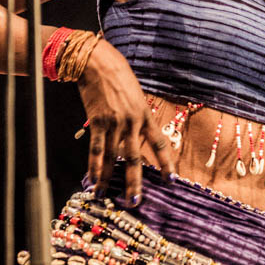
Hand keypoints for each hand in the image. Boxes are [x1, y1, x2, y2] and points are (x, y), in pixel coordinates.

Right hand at [77, 39, 174, 201]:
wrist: (98, 63)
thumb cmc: (118, 77)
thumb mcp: (136, 96)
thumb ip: (138, 116)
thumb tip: (139, 135)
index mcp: (146, 115)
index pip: (160, 144)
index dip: (166, 163)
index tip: (172, 180)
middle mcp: (133, 122)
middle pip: (135, 158)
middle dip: (134, 181)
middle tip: (135, 201)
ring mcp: (115, 123)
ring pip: (113, 158)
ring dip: (109, 179)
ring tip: (105, 196)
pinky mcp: (98, 122)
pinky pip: (97, 149)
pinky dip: (94, 166)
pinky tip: (92, 179)